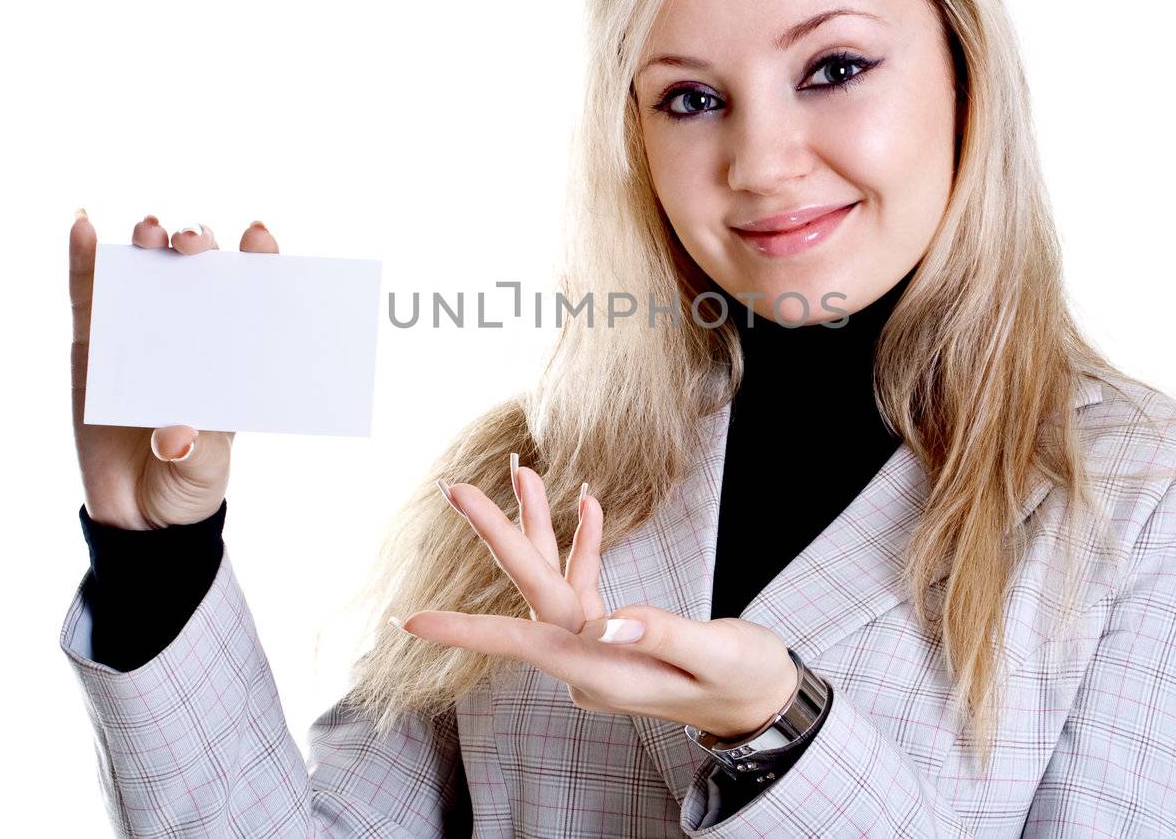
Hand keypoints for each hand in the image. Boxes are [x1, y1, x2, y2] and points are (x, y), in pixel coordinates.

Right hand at [68, 210, 278, 529]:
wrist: (135, 512)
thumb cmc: (187, 483)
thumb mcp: (203, 472)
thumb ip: (197, 452)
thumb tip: (177, 436)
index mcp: (229, 355)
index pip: (250, 296)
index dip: (258, 260)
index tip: (259, 237)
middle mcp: (188, 332)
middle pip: (198, 271)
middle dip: (198, 245)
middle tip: (191, 243)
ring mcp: (139, 331)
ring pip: (146, 271)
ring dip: (149, 241)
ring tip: (150, 230)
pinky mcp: (93, 343)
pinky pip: (87, 294)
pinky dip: (85, 257)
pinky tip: (83, 224)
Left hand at [391, 457, 799, 739]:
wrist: (763, 703)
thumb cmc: (745, 682)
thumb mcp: (715, 657)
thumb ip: (663, 635)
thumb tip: (611, 621)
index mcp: (603, 672)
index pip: (525, 643)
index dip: (467, 630)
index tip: (412, 622)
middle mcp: (589, 661)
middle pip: (534, 593)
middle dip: (499, 537)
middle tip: (457, 489)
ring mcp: (598, 648)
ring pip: (555, 582)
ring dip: (541, 527)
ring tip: (523, 471)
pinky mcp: (615, 634)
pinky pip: (586, 585)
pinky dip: (586, 545)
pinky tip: (589, 504)